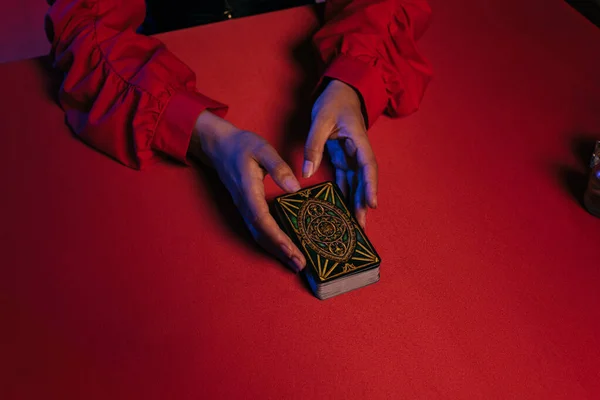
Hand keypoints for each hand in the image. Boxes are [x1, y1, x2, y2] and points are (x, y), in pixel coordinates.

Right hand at [189, 111, 305, 271]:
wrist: (219, 146)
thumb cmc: (242, 145)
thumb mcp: (262, 149)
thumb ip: (278, 167)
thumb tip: (295, 187)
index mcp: (248, 191)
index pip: (262, 220)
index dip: (276, 237)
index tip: (291, 250)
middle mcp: (244, 204)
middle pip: (261, 234)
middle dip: (280, 251)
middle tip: (300, 265)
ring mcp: (244, 208)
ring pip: (259, 235)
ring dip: (276, 250)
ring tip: (295, 263)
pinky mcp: (247, 208)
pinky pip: (259, 230)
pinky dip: (271, 242)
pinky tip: (283, 248)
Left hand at [304, 80, 377, 227]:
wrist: (341, 90)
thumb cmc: (334, 101)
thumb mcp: (320, 120)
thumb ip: (314, 146)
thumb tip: (307, 173)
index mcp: (358, 141)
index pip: (368, 167)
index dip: (370, 187)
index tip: (371, 204)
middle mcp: (359, 152)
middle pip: (364, 181)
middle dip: (363, 204)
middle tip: (361, 227)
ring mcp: (352, 156)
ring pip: (356, 183)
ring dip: (356, 203)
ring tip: (354, 225)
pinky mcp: (343, 158)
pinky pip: (346, 179)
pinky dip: (346, 194)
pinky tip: (342, 209)